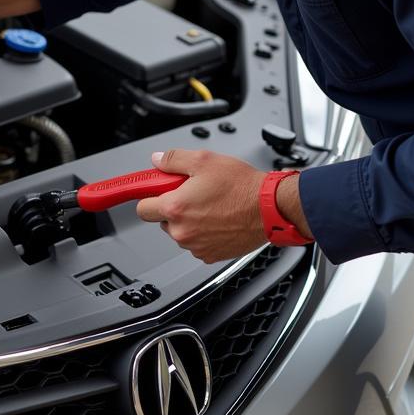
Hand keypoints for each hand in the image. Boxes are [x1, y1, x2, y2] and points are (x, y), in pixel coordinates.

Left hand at [136, 148, 267, 262]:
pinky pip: (197, 243)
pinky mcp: (211, 255)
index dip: (150, 196)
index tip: (156, 192)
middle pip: (162, 220)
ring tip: (211, 204)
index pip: (143, 208)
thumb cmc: (241, 186)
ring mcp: (196, 246)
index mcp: (175, 208)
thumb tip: (157, 160)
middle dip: (173, 207)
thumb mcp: (204, 159)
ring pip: (181, 232)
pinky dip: (204, 233)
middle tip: (192, 192)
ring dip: (189, 220)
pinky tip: (219, 218)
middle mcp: (183, 232)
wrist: (270, 208)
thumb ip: (173, 159)